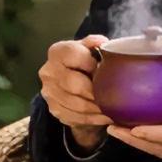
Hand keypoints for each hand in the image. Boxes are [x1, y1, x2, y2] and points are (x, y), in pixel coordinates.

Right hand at [38, 34, 111, 152]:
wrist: (72, 80)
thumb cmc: (85, 61)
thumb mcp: (89, 48)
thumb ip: (94, 43)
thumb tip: (102, 43)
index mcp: (57, 52)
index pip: (73, 55)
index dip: (91, 63)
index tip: (106, 69)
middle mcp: (48, 72)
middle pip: (74, 84)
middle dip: (95, 91)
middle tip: (113, 95)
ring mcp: (49, 92)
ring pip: (75, 105)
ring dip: (96, 109)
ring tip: (113, 108)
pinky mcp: (54, 109)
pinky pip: (75, 117)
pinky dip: (93, 118)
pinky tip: (105, 116)